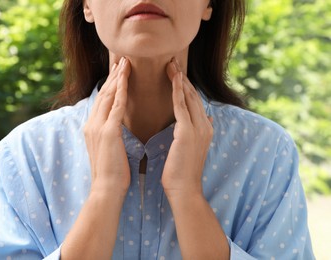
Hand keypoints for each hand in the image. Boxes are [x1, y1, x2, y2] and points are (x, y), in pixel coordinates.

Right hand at [84, 57, 131, 197]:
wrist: (106, 189)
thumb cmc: (112, 173)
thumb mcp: (109, 149)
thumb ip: (110, 135)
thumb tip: (116, 127)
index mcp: (92, 128)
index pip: (102, 101)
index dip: (110, 85)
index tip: (117, 72)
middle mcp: (91, 123)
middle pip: (103, 93)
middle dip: (113, 75)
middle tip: (121, 59)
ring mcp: (98, 127)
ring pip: (108, 95)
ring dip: (117, 77)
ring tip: (124, 62)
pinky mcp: (108, 131)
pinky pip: (115, 105)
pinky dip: (120, 90)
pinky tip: (125, 78)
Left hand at [162, 59, 212, 198]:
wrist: (184, 190)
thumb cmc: (181, 172)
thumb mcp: (190, 148)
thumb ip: (197, 132)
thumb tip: (205, 119)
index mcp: (204, 129)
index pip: (194, 102)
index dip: (186, 86)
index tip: (176, 72)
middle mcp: (205, 125)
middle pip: (193, 95)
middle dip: (183, 77)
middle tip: (173, 60)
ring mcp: (198, 128)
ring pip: (189, 96)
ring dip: (180, 79)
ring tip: (171, 63)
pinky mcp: (187, 131)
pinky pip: (181, 105)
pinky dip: (177, 90)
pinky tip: (173, 77)